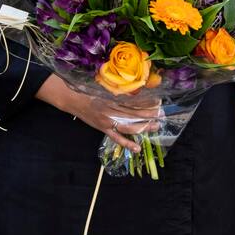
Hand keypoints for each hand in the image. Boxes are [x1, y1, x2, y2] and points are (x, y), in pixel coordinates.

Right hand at [36, 74, 160, 151]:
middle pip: (135, 113)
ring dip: (144, 127)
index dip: (147, 102)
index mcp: (113, 96)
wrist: (72, 98)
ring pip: (129, 126)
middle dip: (150, 114)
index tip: (159, 101)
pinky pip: (117, 138)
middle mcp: (112, 109)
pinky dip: (127, 143)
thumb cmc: (90, 90)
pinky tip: (138, 148)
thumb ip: (119, 88)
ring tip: (156, 126)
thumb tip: (137, 87)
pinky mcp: (104, 129)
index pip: (134, 100)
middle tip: (162, 114)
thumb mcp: (105, 86)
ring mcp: (108, 120)